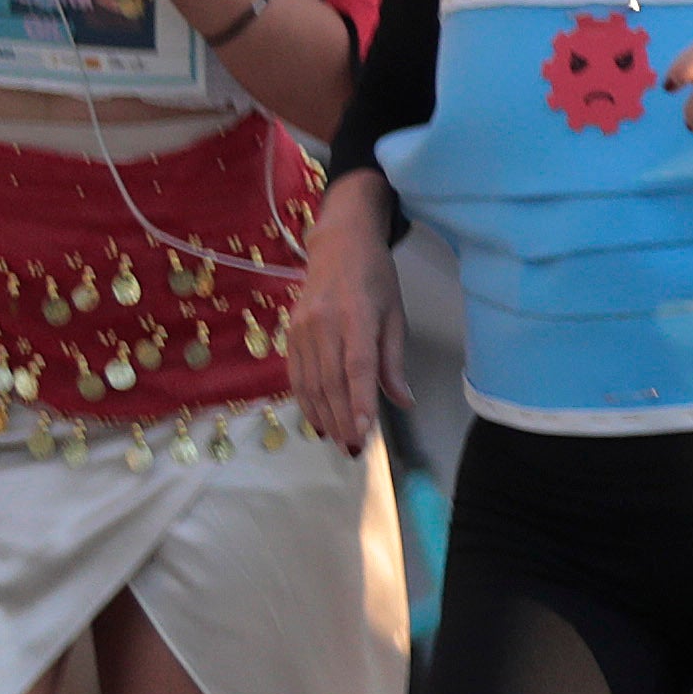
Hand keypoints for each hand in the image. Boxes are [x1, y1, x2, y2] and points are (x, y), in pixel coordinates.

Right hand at [286, 184, 403, 448]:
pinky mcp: (289, 334)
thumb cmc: (376, 279)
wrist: (337, 244)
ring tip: (338, 442)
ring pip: (310, 383)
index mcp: (356, 316)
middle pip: (331, 381)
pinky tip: (317, 421)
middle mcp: (323, 324)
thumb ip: (394, 360)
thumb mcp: (395, 314)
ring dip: (323, 417)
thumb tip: (403, 401)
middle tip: (354, 449)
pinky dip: (305, 402)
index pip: (357, 366)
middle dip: (342, 419)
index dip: (360, 400)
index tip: (364, 431)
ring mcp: (301, 329)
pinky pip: (295, 375)